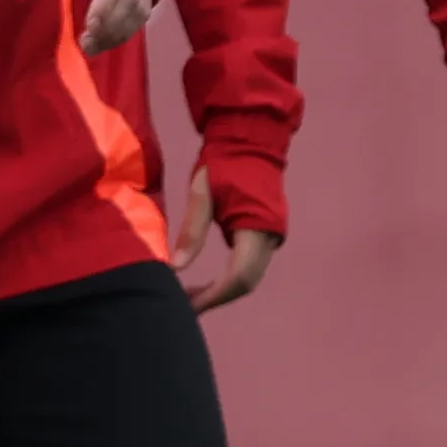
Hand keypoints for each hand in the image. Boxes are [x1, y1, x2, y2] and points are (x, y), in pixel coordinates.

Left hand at [174, 170, 281, 313]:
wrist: (251, 140)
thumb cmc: (224, 162)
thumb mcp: (202, 193)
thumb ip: (192, 231)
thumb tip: (175, 267)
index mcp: (256, 228)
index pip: (238, 277)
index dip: (213, 297)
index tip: (186, 306)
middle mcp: (270, 238)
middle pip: (245, 283)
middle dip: (215, 298)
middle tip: (182, 305)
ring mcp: (270, 236)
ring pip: (248, 277)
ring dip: (221, 290)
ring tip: (188, 295)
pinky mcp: (264, 234)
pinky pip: (248, 266)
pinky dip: (227, 279)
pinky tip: (203, 282)